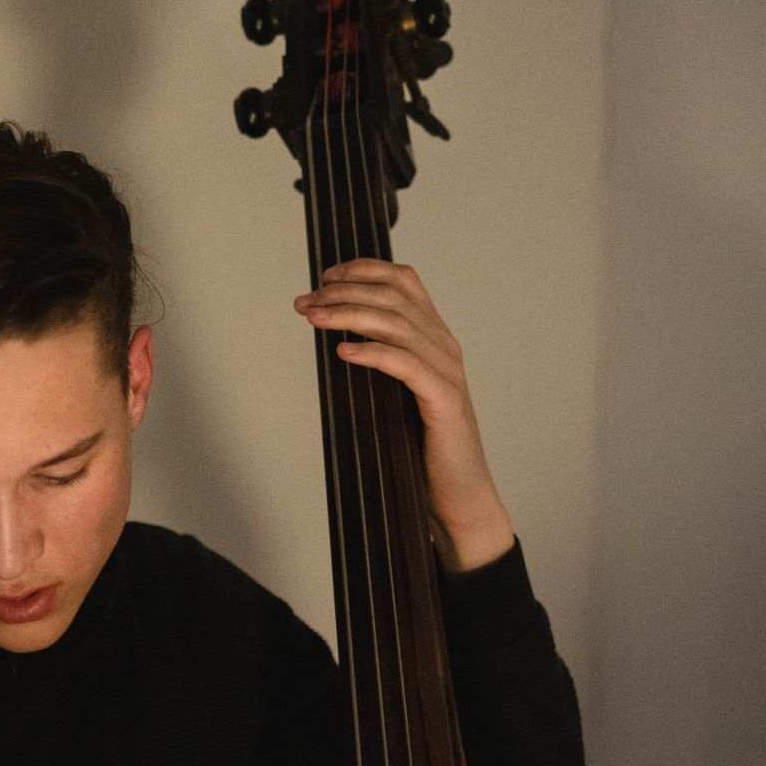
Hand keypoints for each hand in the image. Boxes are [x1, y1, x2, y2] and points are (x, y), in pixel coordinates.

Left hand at [293, 260, 513, 570]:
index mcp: (434, 338)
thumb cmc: (423, 449)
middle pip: (393, 297)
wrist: (459, 495)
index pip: (404, 281)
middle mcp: (444, 345)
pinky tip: (342, 352)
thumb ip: (381, 364)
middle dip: (344, 292)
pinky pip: (405, 364)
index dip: (364, 270)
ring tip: (313, 318)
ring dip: (348, 315)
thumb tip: (339, 342)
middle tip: (305, 301)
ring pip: (395, 324)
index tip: (325, 277)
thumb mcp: (397, 395)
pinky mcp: (442, 399)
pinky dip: (371, 352)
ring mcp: (446, 371)